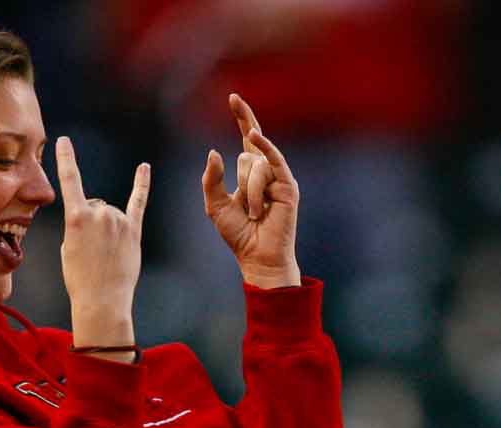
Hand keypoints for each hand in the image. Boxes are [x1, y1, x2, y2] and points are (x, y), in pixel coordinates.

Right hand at [57, 136, 148, 345]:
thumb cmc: (80, 278)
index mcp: (76, 217)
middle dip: (91, 224)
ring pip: (110, 212)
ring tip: (106, 254)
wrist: (102, 300)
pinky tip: (144, 168)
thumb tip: (93, 219)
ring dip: (107, 228)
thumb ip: (79, 226)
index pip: (70, 181)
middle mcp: (99, 213)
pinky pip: (138, 202)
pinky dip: (141, 184)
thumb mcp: (68, 249)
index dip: (66, 159)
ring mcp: (118, 220)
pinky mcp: (133, 230)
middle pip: (94, 206)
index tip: (65, 141)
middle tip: (91, 252)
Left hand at [202, 94, 300, 288]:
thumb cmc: (239, 235)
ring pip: (255, 165)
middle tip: (249, 212)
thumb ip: (211, 179)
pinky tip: (256, 135)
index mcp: (251, 173)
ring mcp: (279, 177)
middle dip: (241, 184)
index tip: (233, 97)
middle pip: (246, 155)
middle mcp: (267, 171)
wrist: (258, 257)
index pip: (247, 138)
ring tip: (256, 215)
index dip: (242, 117)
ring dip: (250, 194)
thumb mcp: (215, 205)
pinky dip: (266, 148)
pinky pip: (274, 160)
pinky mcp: (289, 186)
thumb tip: (214, 151)